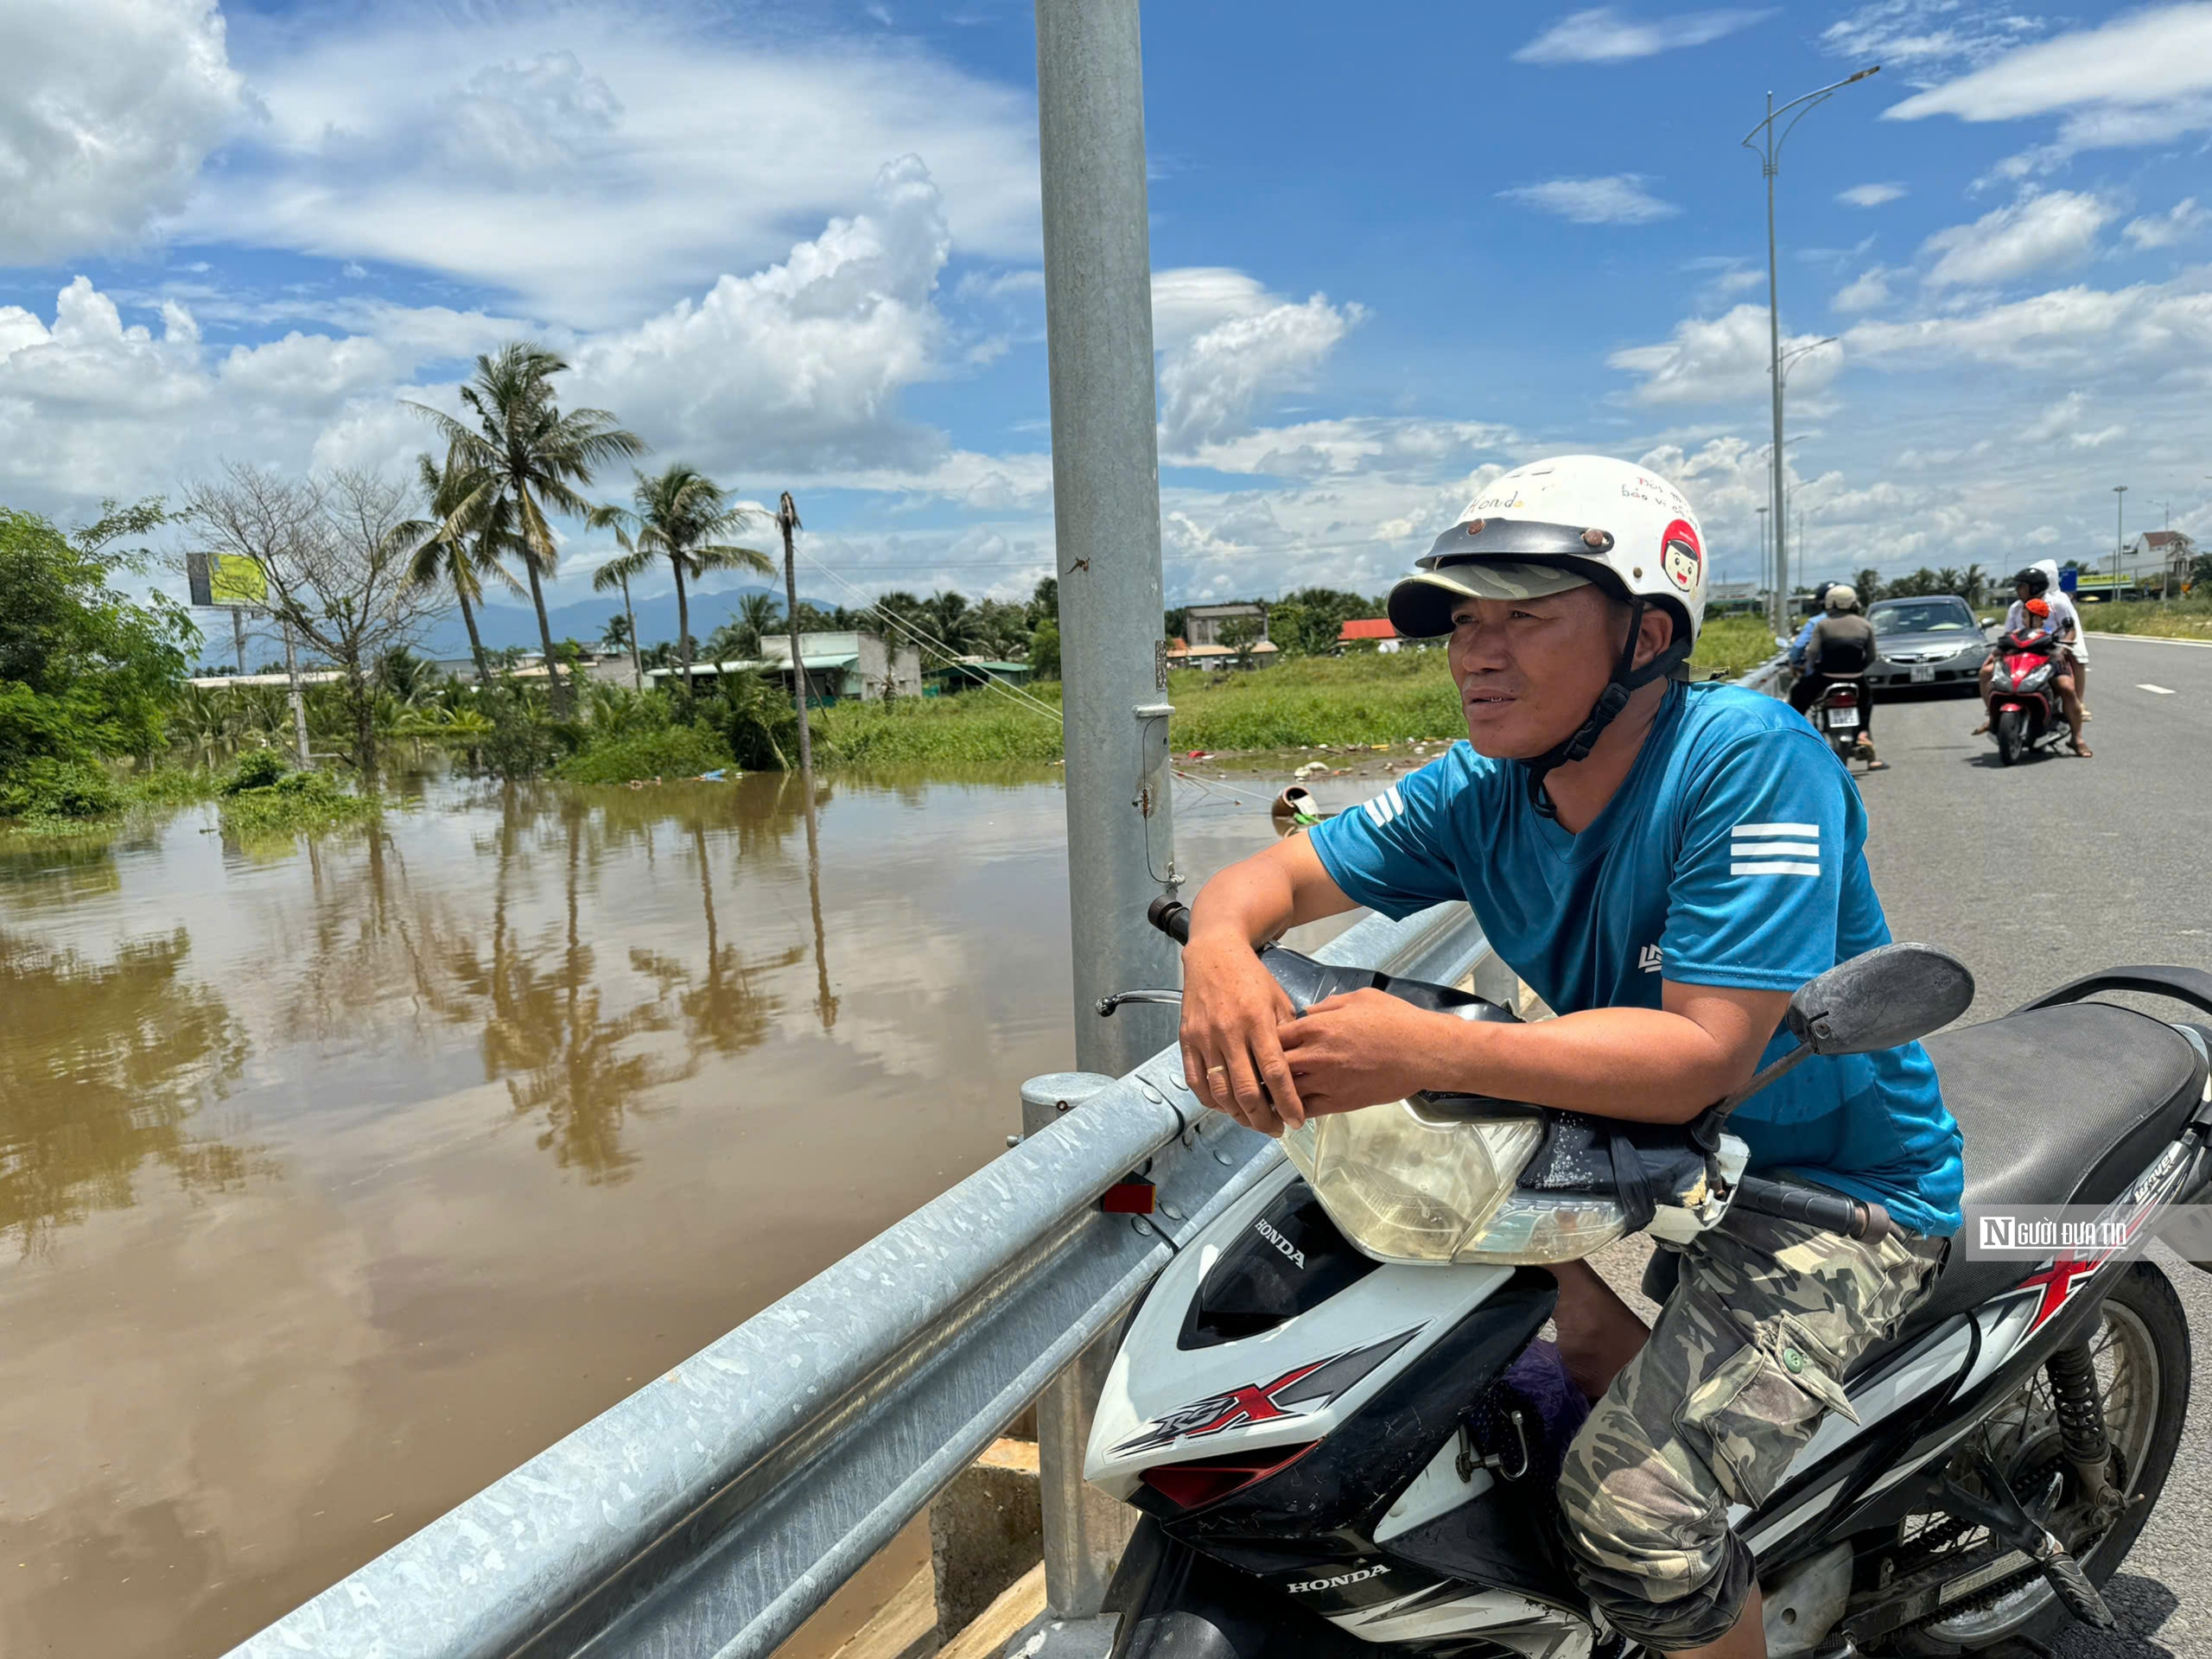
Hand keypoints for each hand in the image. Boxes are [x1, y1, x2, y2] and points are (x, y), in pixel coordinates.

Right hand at [1179, 934, 1303, 1134]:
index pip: (1274, 1073)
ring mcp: (1204, 1037)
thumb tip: (1298, 1070)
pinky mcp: (1186, 1039)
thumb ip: (1288, 1034)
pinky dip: (1210, 1101)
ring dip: (1237, 1114)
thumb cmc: (1251, 977)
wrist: (1214, 954)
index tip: (1296, 1121)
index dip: (1287, 1102)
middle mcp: (1229, 1032)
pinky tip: (1225, 1106)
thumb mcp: (1279, 1000)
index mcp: (1257, 1021)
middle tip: (1274, 1129)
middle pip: (1245, 1090)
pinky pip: (1195, 1081)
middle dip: (1262, 1118)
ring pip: (1219, 1091)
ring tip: (1252, 1121)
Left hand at [1277, 989, 1458, 1116]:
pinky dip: (1296, 1110)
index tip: (1266, 1042)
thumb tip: (1309, 1013)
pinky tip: (1291, 1109)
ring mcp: (1327, 1081)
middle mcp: (1316, 1055)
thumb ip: (1327, 1005)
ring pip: (1286, 1091)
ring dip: (1276, 1092)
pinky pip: (1307, 1110)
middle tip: (1260, 1071)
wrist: (1423, 1051)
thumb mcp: (1359, 998)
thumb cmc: (1395, 1019)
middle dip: (1264, 1067)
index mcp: (1317, 1026)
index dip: (1266, 1040)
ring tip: (1270, 1093)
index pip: (1274, 1035)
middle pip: (1272, 1065)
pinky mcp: (1340, 1102)